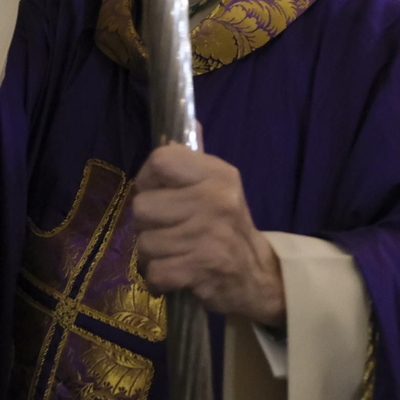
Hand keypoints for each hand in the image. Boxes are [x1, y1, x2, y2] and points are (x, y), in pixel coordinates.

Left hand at [131, 143, 284, 325]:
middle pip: (142, 207)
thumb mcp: (218, 186)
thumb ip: (195, 158)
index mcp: (217, 174)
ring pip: (145, 243)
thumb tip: (188, 118)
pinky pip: (155, 272)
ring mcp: (209, 234)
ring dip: (154, 255)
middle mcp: (215, 199)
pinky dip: (160, 280)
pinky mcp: (202, 267)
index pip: (160, 161)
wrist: (257, 275)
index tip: (159, 194)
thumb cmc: (227, 226)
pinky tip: (177, 274)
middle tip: (170, 230)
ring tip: (176, 253)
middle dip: (148, 224)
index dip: (148, 180)